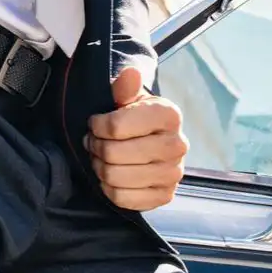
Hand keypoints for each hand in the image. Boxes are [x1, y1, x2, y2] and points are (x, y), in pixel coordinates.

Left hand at [85, 64, 186, 211]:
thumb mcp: (128, 98)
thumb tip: (130, 73)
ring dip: (100, 167)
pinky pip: (123, 199)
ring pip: (115, 177)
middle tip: (94, 142)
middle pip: (113, 154)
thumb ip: (125, 87)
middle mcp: (177, 145)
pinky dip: (109, 188)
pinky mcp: (165, 196)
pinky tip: (111, 176)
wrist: (151, 140)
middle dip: (96, 147)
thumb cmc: (135, 117)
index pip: (116, 126)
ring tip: (101, 157)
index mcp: (169, 115)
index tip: (96, 123)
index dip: (97, 126)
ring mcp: (173, 173)